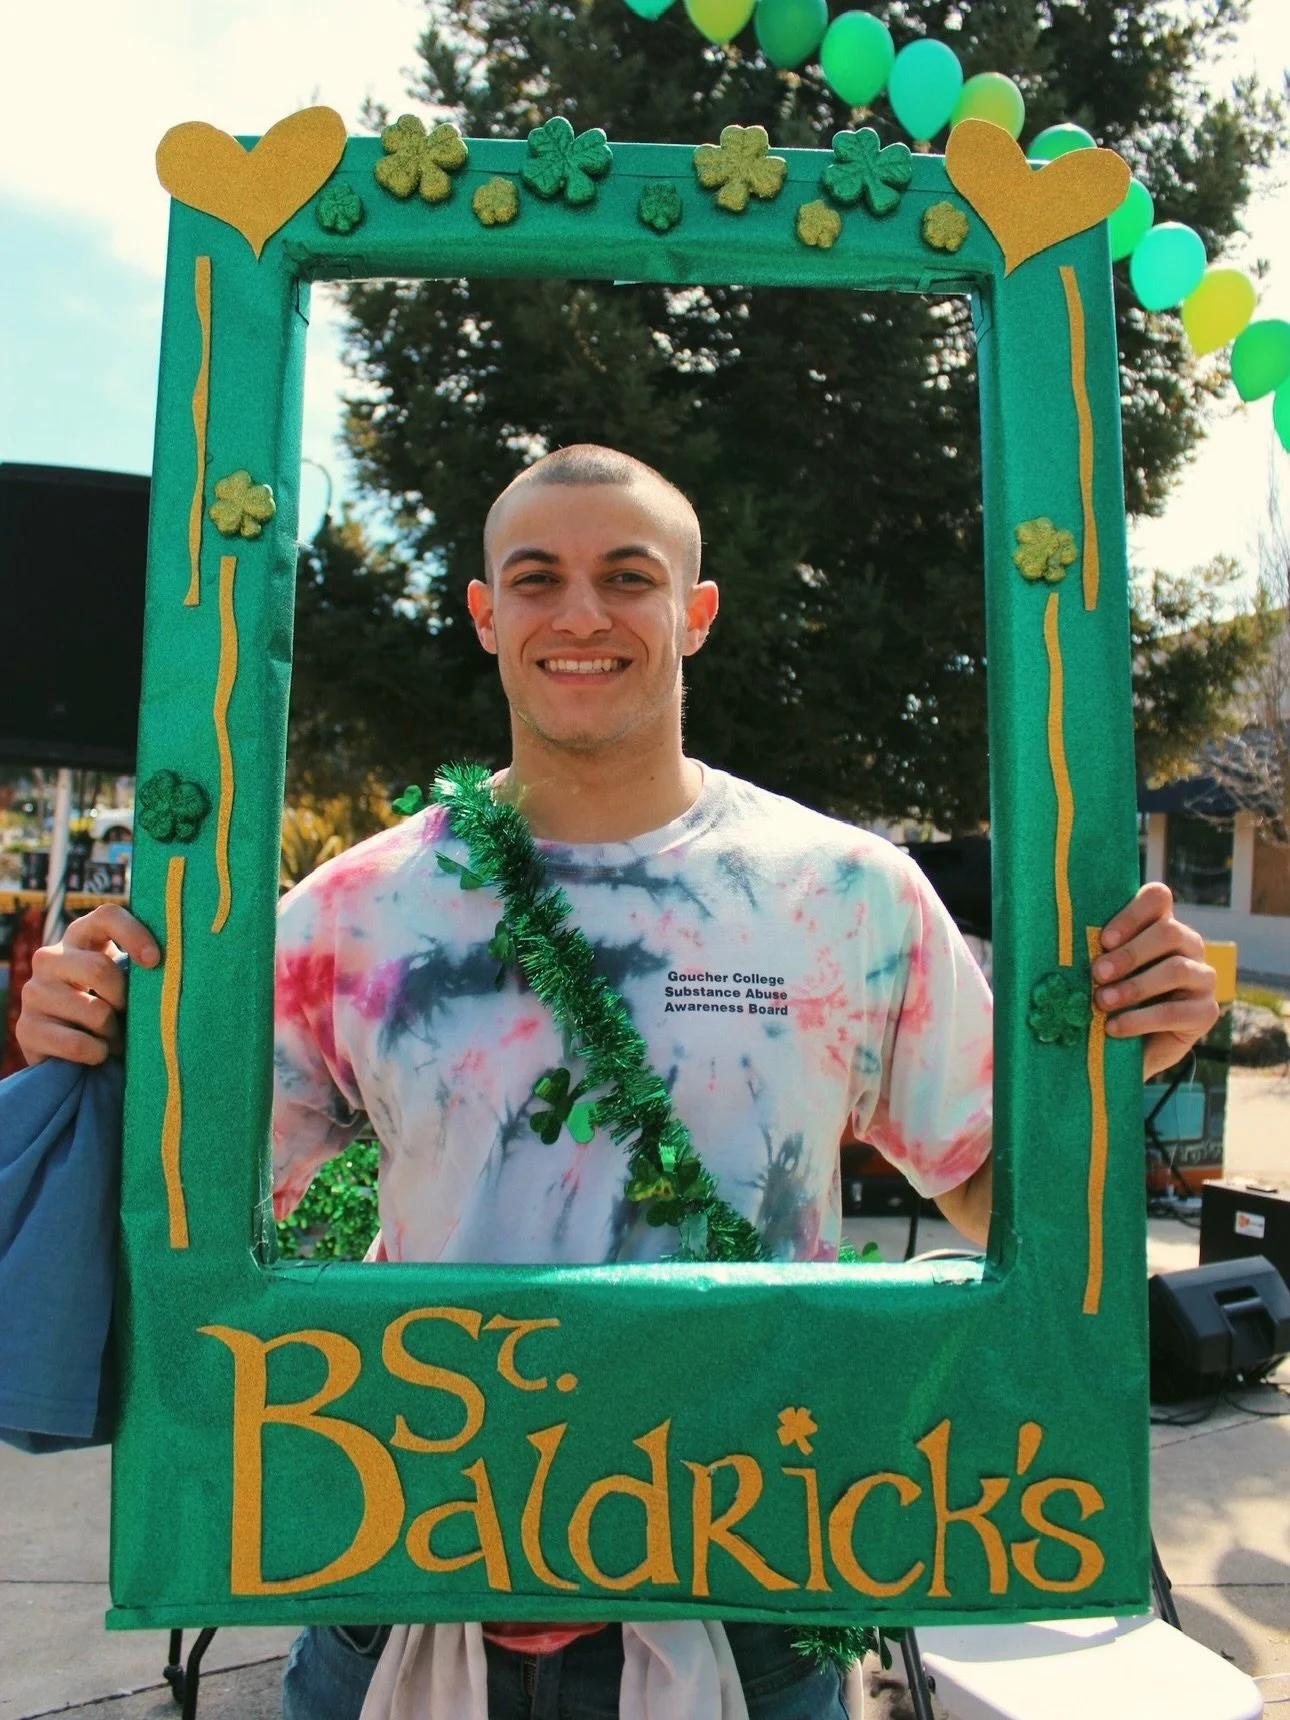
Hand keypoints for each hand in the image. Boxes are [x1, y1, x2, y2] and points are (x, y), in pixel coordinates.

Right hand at [15, 905, 159, 1067]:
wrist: (77, 1052)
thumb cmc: (114, 1006)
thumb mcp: (127, 980)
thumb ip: (141, 966)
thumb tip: (168, 965)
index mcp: (80, 936)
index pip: (107, 916)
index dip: (134, 934)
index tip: (155, 961)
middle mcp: (50, 958)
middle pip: (99, 969)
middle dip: (124, 1000)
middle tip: (128, 1017)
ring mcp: (33, 992)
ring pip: (94, 1012)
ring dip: (114, 1033)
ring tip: (113, 1037)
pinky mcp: (25, 1028)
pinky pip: (77, 1044)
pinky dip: (97, 1053)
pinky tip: (96, 1052)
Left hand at [1094, 883, 1218, 1080]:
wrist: (1130, 1048)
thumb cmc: (1109, 999)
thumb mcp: (1100, 973)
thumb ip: (1094, 953)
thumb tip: (1054, 943)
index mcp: (1161, 925)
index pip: (1157, 898)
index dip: (1132, 914)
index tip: (1103, 939)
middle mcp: (1188, 945)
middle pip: (1169, 932)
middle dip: (1129, 953)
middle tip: (1097, 974)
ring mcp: (1202, 978)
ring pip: (1176, 969)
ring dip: (1134, 986)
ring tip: (1102, 1002)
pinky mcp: (1205, 1013)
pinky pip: (1176, 1012)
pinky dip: (1141, 1020)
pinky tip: (1114, 1028)